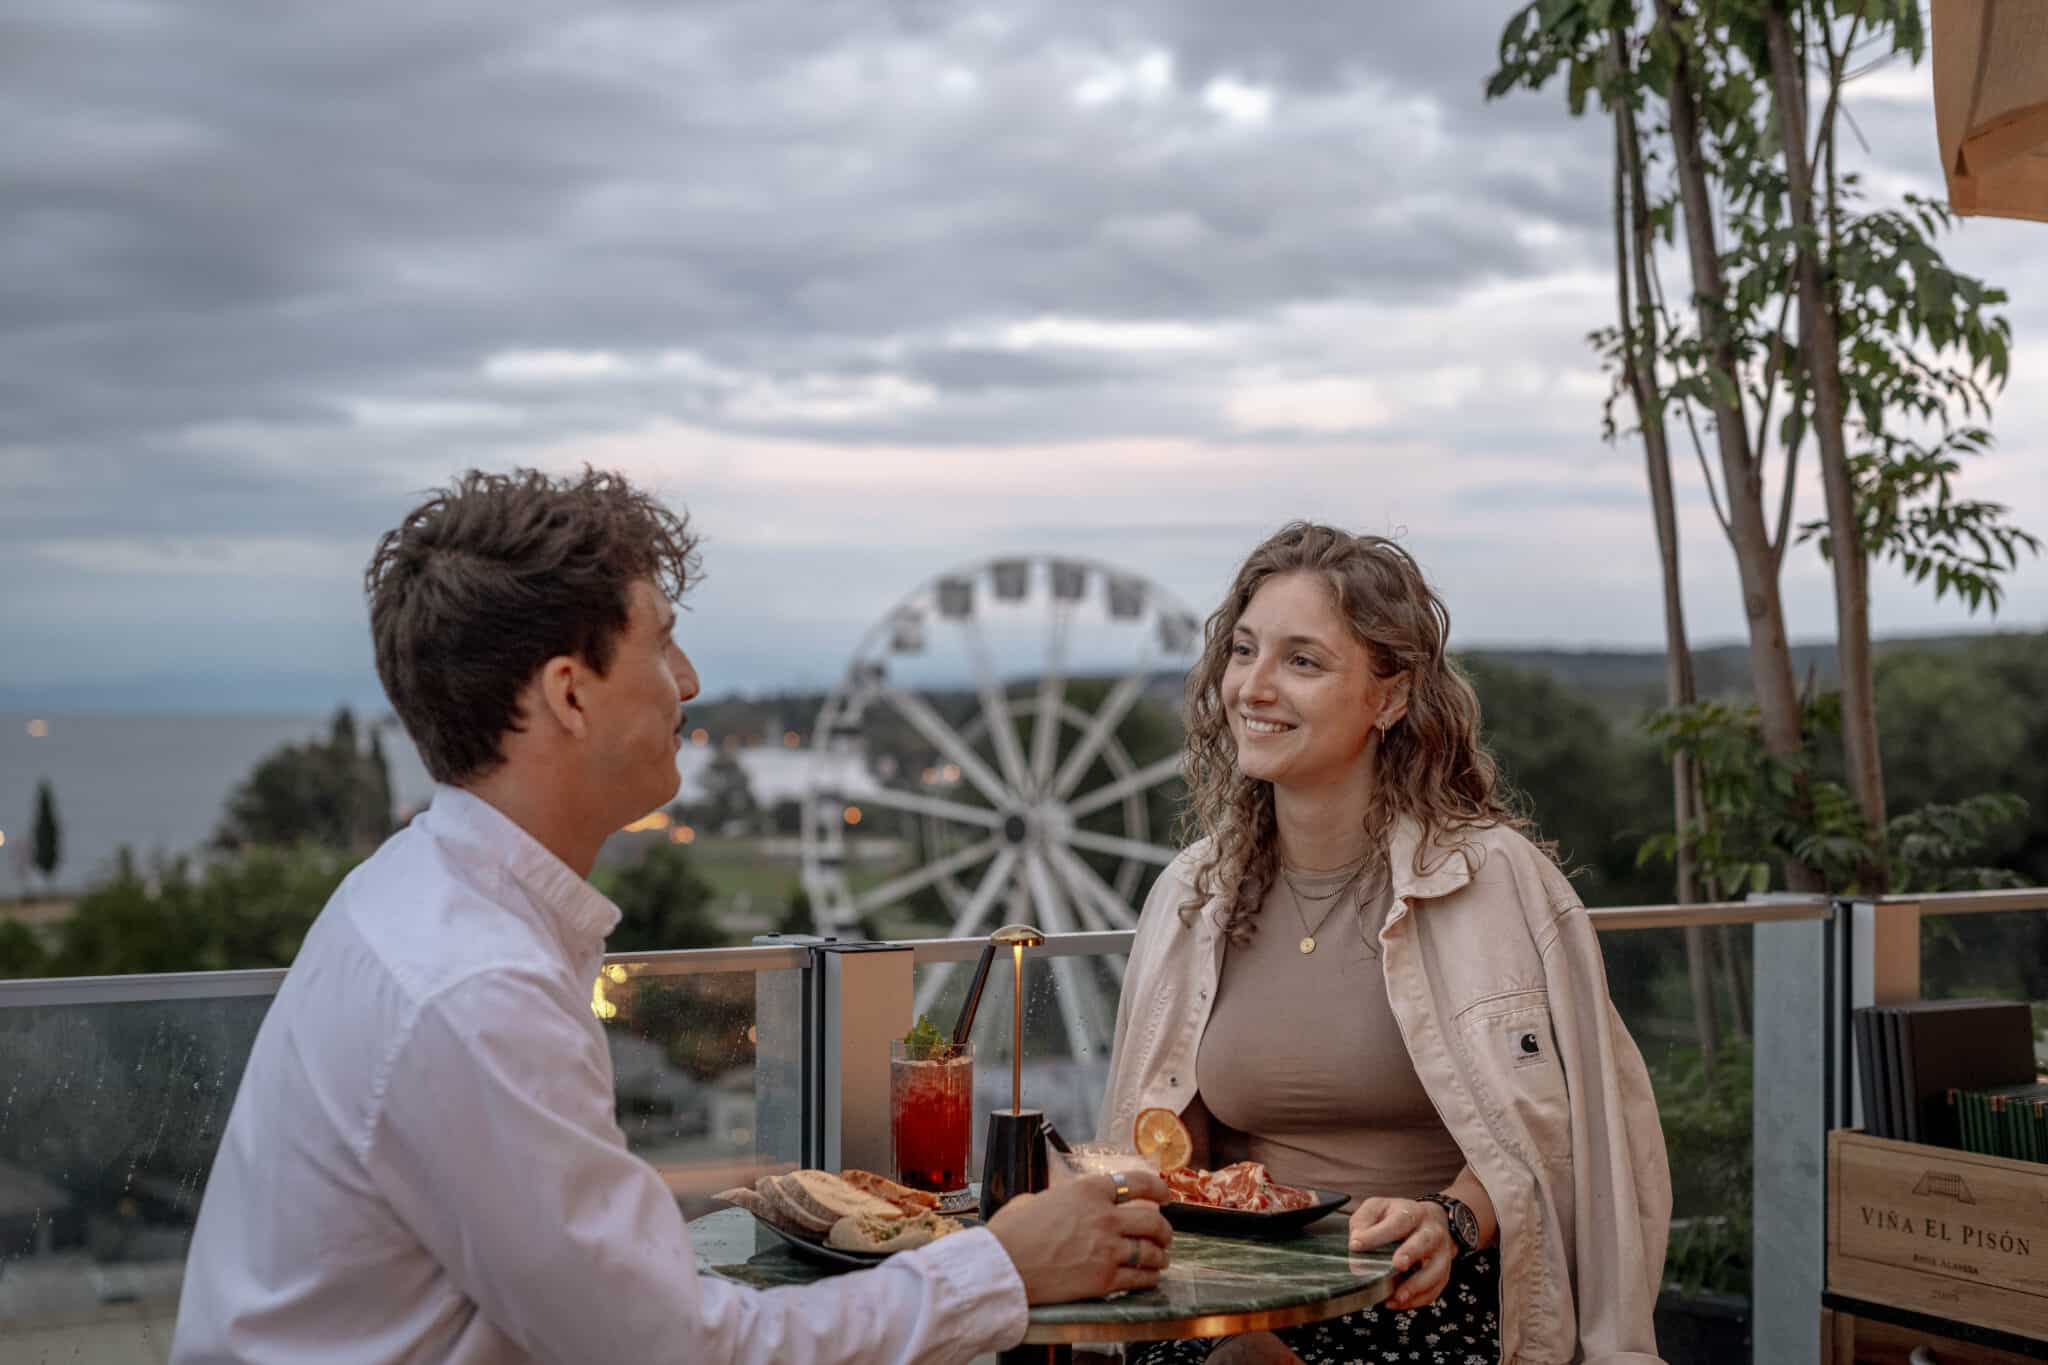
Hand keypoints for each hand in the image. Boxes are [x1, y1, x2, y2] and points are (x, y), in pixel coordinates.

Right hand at [988, 1170, 1172, 1303]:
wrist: (1002, 1266)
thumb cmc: (1011, 1232)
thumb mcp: (1035, 1199)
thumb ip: (1059, 1198)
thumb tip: (1061, 1202)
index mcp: (1088, 1190)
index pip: (1137, 1183)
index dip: (1158, 1189)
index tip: (1164, 1196)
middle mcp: (1104, 1217)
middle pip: (1153, 1221)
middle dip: (1164, 1229)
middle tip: (1164, 1234)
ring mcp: (1107, 1249)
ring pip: (1151, 1251)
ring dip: (1160, 1255)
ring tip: (1160, 1259)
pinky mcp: (1104, 1279)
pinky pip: (1141, 1278)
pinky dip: (1149, 1278)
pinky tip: (1149, 1278)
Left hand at [1347, 1196, 1453, 1311]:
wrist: (1430, 1221)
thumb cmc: (1398, 1217)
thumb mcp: (1377, 1209)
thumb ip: (1364, 1221)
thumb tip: (1356, 1243)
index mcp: (1412, 1213)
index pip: (1397, 1222)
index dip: (1377, 1234)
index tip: (1356, 1245)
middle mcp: (1431, 1231)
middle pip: (1425, 1241)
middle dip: (1411, 1253)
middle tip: (1397, 1265)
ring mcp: (1441, 1253)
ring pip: (1436, 1270)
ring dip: (1417, 1285)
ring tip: (1397, 1296)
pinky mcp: (1443, 1273)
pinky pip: (1435, 1289)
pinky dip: (1419, 1299)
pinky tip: (1399, 1302)